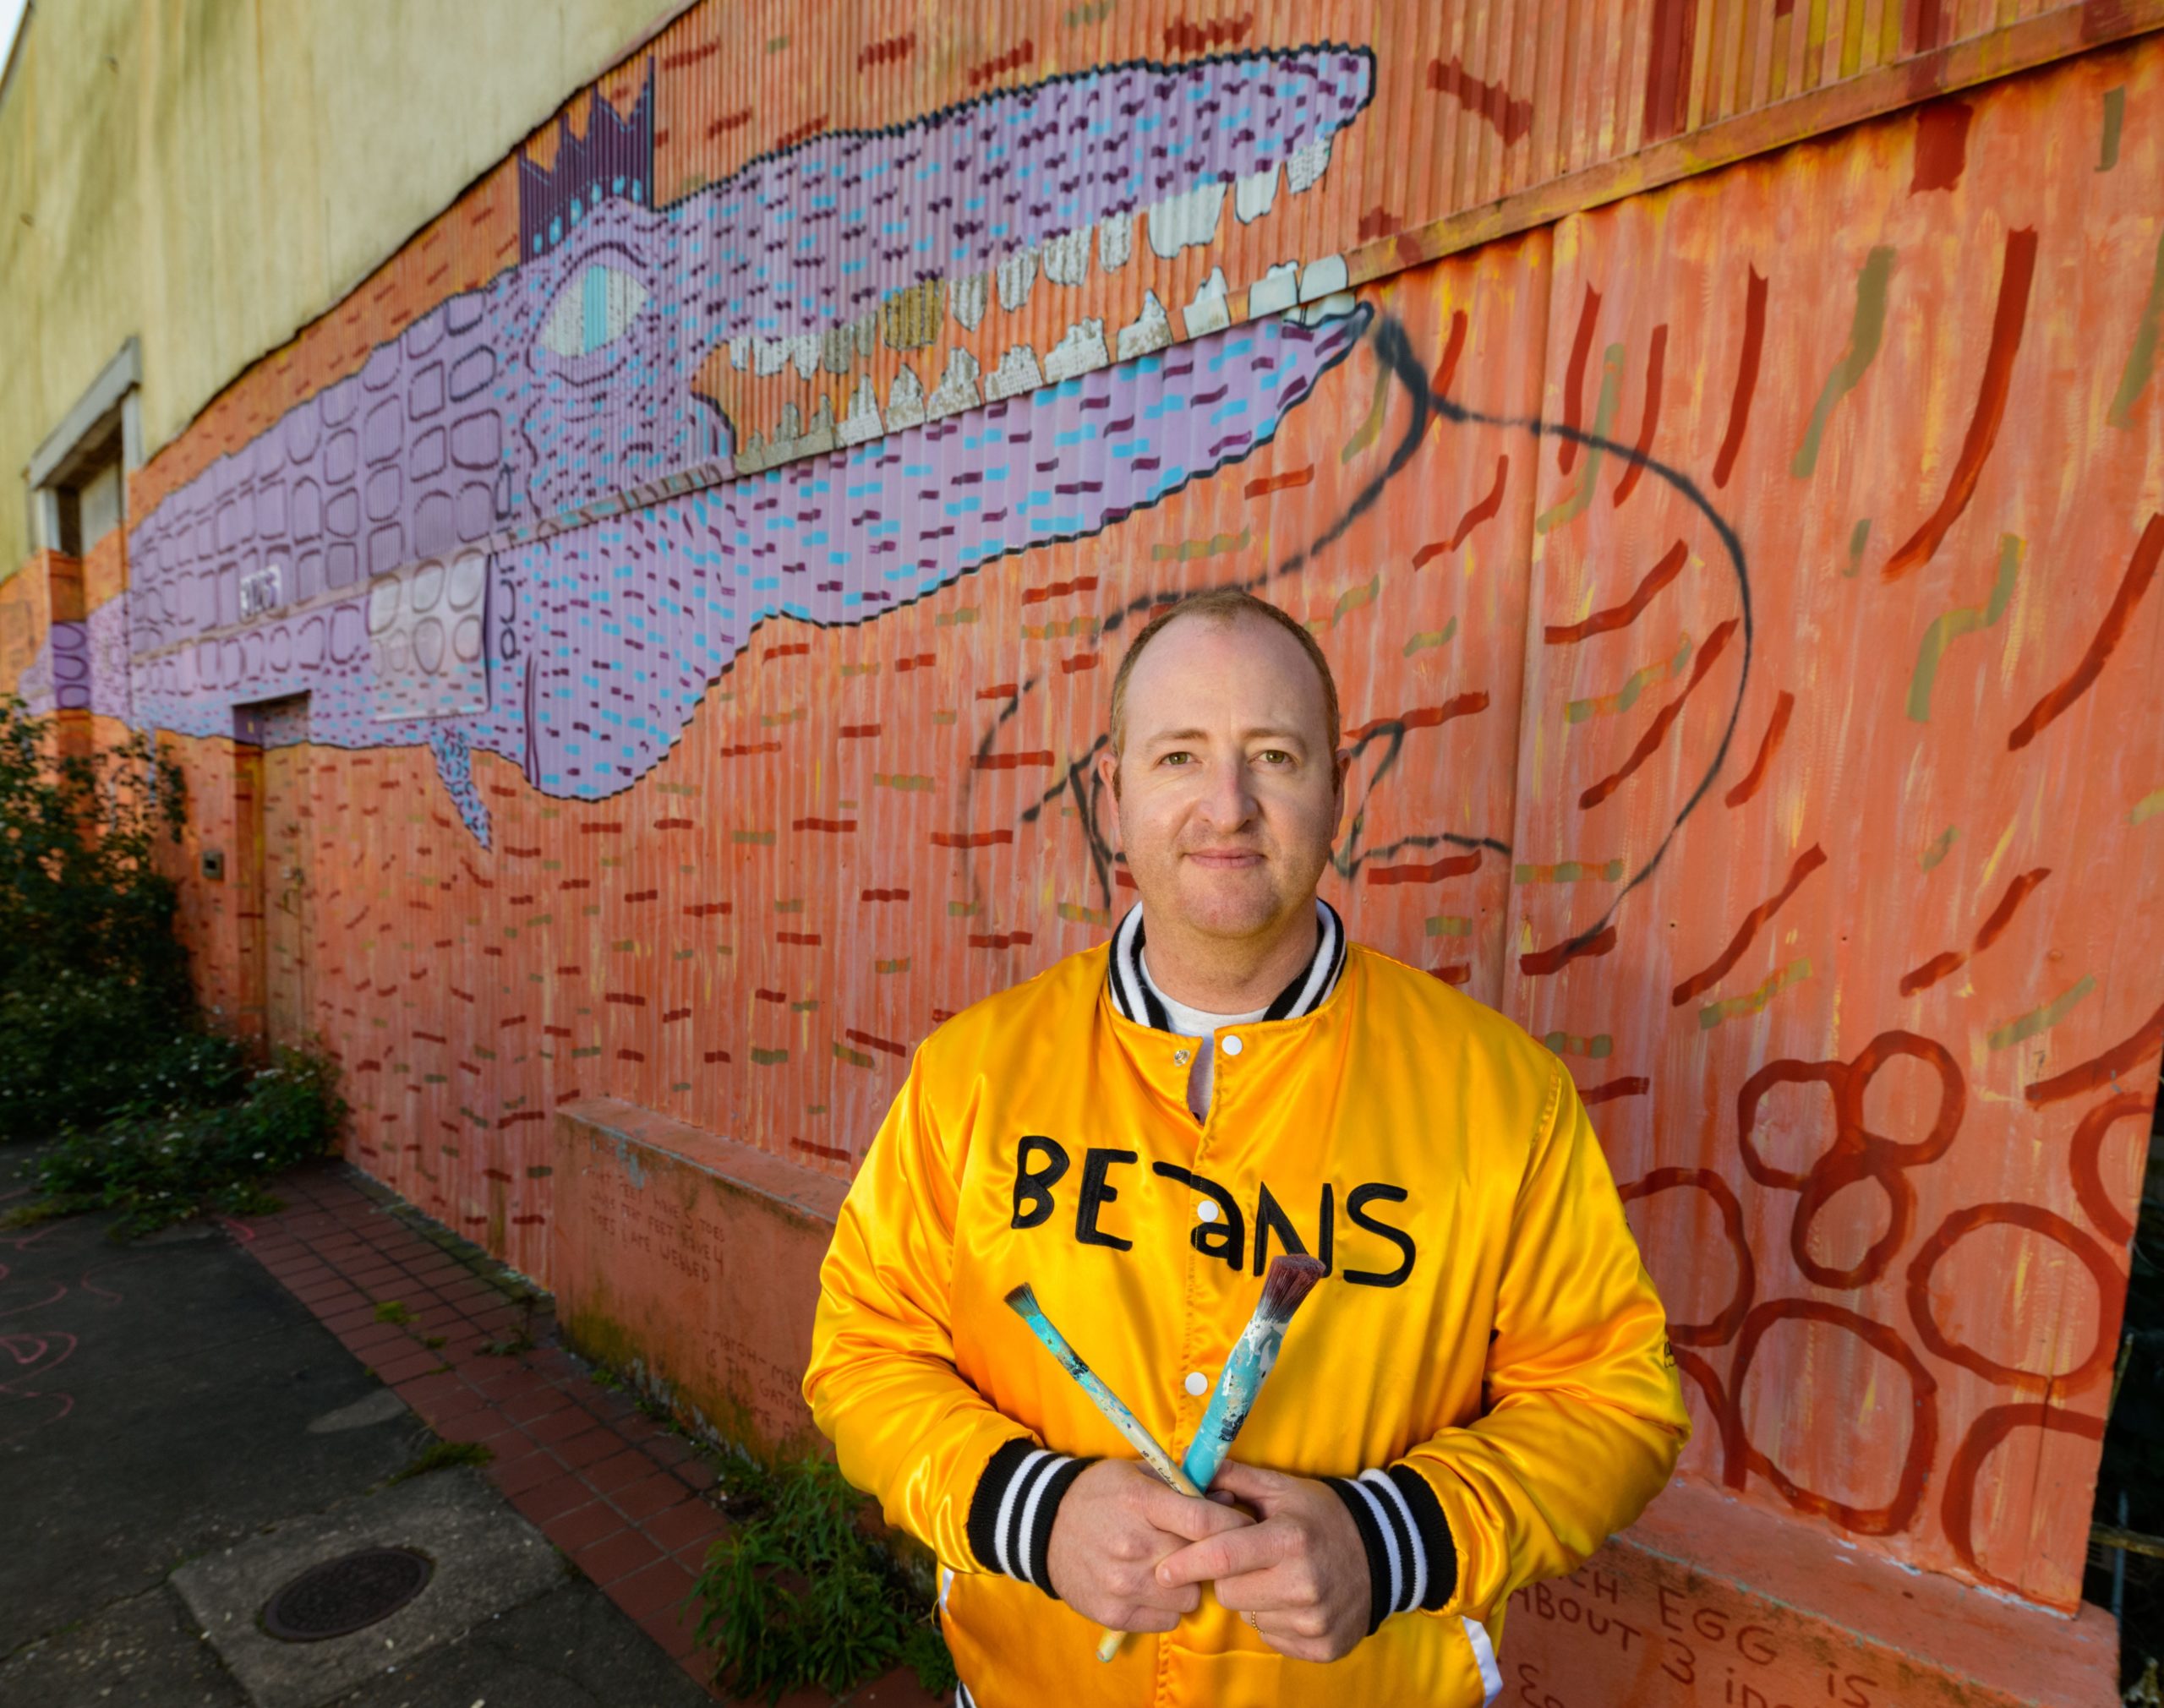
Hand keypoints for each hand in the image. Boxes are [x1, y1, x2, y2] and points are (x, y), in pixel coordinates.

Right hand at [1045, 1459, 1253, 1632]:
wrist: (1043, 1526)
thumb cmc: (1098, 1494)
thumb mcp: (1136, 1474)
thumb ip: (1183, 1486)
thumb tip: (1229, 1502)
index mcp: (1139, 1504)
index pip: (1202, 1522)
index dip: (1233, 1526)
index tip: (1247, 1528)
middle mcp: (1133, 1546)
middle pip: (1200, 1563)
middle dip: (1212, 1557)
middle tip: (1205, 1549)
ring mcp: (1122, 1584)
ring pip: (1189, 1597)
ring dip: (1189, 1585)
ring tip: (1171, 1568)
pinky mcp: (1114, 1613)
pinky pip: (1167, 1620)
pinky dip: (1167, 1606)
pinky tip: (1153, 1587)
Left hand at [1152, 1461, 1370, 1661]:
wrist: (1384, 1552)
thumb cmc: (1323, 1515)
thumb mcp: (1283, 1489)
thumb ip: (1234, 1479)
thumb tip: (1187, 1469)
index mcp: (1289, 1540)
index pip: (1222, 1558)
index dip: (1186, 1564)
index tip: (1163, 1570)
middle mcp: (1303, 1584)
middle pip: (1228, 1593)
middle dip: (1226, 1577)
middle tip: (1247, 1560)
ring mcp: (1314, 1620)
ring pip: (1249, 1617)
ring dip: (1252, 1599)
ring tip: (1276, 1577)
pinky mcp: (1322, 1645)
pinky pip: (1272, 1637)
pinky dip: (1274, 1619)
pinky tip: (1293, 1598)